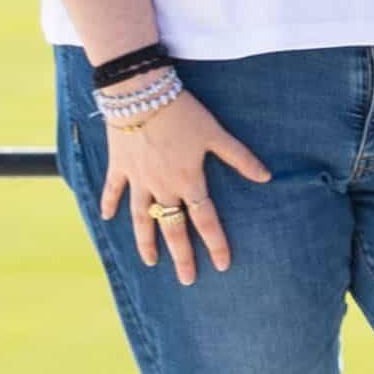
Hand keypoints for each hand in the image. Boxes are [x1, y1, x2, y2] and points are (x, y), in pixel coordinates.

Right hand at [98, 86, 272, 280]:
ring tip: (151, 262)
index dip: (216, 243)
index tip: (222, 265)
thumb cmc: (183, 113)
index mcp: (188, 180)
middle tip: (187, 279)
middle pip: (173, 228)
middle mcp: (162, 186)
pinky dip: (108, 203)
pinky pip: (113, 190)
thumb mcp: (216, 133)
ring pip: (141, 218)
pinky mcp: (119, 167)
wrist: (140, 94)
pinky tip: (107, 218)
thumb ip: (240, 157)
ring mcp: (138, 179)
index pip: (206, 220)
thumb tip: (266, 177)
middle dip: (181, 256)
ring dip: (146, 241)